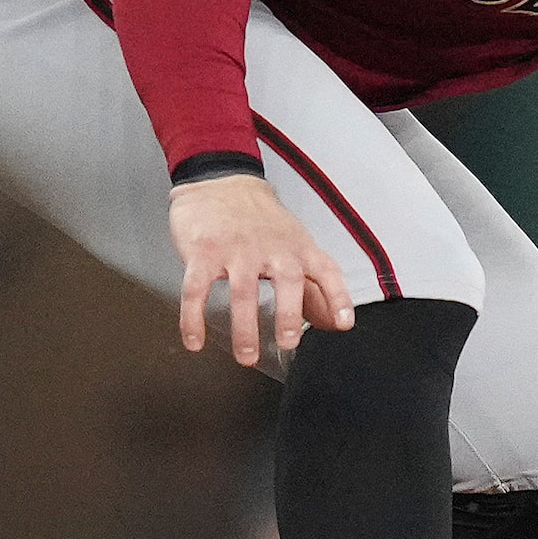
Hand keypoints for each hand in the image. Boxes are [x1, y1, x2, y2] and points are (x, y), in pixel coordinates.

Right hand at [168, 173, 357, 364]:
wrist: (220, 182)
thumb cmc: (261, 222)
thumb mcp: (295, 244)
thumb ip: (313, 284)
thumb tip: (334, 322)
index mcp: (298, 247)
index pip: (326, 271)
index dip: (338, 297)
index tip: (344, 323)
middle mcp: (271, 248)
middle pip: (287, 281)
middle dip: (288, 315)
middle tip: (287, 343)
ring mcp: (236, 250)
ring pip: (243, 292)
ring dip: (244, 328)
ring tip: (246, 356)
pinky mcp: (202, 252)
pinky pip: (196, 290)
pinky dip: (193, 319)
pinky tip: (195, 341)